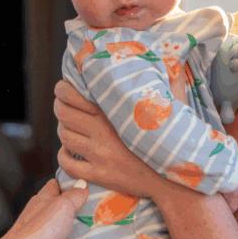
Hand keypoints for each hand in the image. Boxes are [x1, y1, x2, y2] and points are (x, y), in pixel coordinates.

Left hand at [0, 178, 86, 238]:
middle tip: (94, 210)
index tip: (87, 185)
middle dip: (75, 206)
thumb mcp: (61, 207)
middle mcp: (39, 213)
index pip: (56, 184)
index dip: (70, 183)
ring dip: (72, 225)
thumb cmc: (36, 233)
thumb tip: (81, 185)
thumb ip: (73, 195)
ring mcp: (38, 231)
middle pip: (59, 204)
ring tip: (90, 227)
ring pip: (59, 224)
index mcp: (42, 198)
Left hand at [53, 80, 166, 198]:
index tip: (64, 88)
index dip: (63, 90)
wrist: (177, 179)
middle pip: (64, 114)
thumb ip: (171, 82)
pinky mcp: (99, 175)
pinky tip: (71, 151)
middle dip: (60, 107)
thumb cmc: (176, 139)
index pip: (74, 95)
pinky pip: (67, 164)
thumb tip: (177, 59)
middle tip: (64, 106)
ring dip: (63, 130)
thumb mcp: (174, 106)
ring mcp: (99, 155)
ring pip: (64, 137)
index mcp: (116, 112)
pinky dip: (64, 155)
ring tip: (71, 127)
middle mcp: (104, 132)